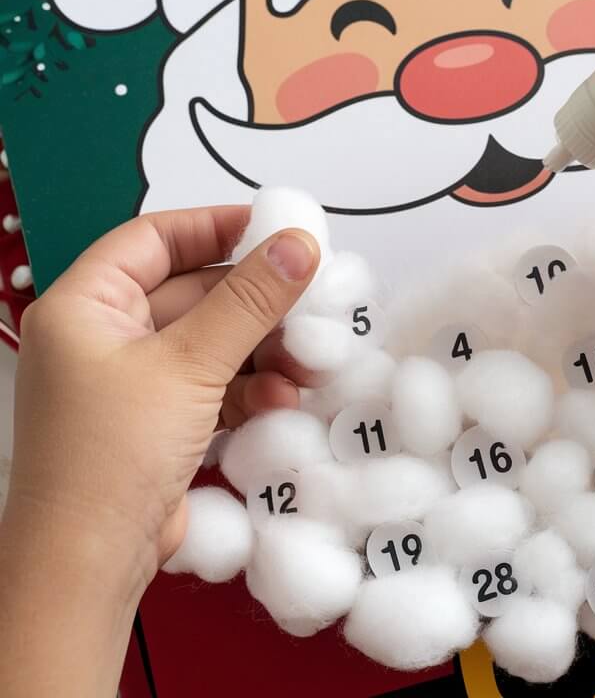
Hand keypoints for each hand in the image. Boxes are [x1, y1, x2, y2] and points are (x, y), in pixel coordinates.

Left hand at [3, 208, 318, 602]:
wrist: (89, 566)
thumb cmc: (108, 458)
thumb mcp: (189, 364)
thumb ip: (250, 299)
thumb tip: (298, 244)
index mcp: (86, 306)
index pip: (154, 239)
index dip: (214, 227)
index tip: (272, 227)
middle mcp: (104, 337)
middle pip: (194, 292)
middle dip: (255, 302)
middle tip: (308, 296)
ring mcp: (133, 382)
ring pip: (212, 341)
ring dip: (262, 350)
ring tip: (305, 361)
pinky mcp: (159, 421)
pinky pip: (214, 384)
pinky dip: (249, 388)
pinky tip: (280, 399)